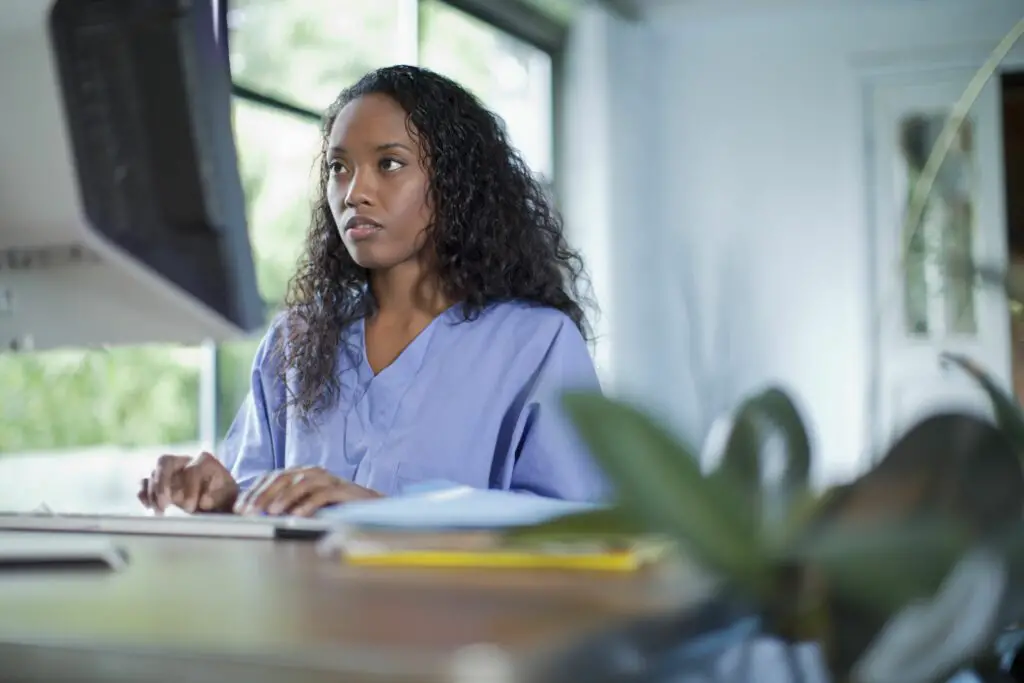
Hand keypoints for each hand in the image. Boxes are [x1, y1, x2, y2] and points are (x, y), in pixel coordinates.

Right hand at [138, 452, 238, 513]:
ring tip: (159, 512)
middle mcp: (184, 460)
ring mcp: (169, 470)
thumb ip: (222, 498)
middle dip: (162, 483)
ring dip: (152, 492)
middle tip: (165, 505)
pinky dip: (144, 494)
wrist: (219, 504)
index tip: (193, 507)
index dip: (190, 488)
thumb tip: (204, 501)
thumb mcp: (231, 498)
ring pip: (153, 473)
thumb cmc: (225, 500)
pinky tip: (149, 508)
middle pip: (165, 462)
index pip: (192, 469)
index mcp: (205, 461)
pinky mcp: (158, 482)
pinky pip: (144, 483)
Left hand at [234, 467, 381, 516]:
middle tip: (249, 512)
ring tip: (270, 514)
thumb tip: (257, 516)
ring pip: (300, 483)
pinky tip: (296, 516)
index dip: (254, 492)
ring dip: (283, 498)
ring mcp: (328, 479)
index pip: (271, 477)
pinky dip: (307, 505)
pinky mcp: (343, 489)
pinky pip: (322, 494)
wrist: (371, 508)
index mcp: (301, 474)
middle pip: (283, 478)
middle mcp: (312, 472)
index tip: (240, 509)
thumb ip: (286, 507)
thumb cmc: (335, 509)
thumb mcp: (305, 506)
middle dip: (263, 495)